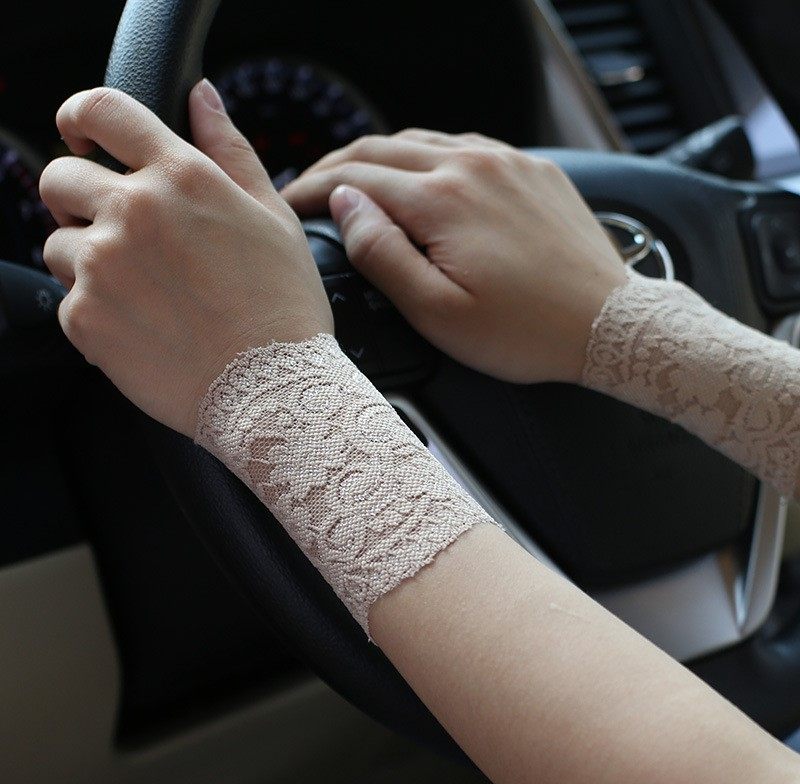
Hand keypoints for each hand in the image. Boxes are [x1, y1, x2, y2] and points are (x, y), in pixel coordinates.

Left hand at [40, 80, 331, 436]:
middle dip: (78, 197)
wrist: (273, 391)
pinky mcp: (84, 319)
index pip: (100, 110)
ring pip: (57, 243)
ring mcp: (101, 266)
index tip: (82, 134)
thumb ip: (229, 149)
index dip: (81, 115)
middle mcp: (131, 212)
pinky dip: (97, 311)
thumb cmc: (283, 306)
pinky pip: (68, 300)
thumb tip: (202, 96)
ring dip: (88, 258)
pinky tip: (145, 325)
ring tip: (143, 291)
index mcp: (179, 177)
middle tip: (117, 229)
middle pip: (58, 177)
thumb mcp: (273, 216)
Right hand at [282, 130, 625, 383]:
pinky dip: (428, 156)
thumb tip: (346, 205)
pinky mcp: (532, 169)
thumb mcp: (438, 313)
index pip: (355, 179)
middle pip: (382, 149)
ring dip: (380, 158)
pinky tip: (420, 177)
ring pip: (422, 141)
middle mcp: (473, 164)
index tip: (288, 205)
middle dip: (337, 167)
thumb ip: (383, 254)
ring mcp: (507, 161)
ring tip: (355, 183)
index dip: (312, 190)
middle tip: (309, 190)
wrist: (610, 324)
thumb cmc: (524, 332)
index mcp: (442, 199)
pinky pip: (466, 146)